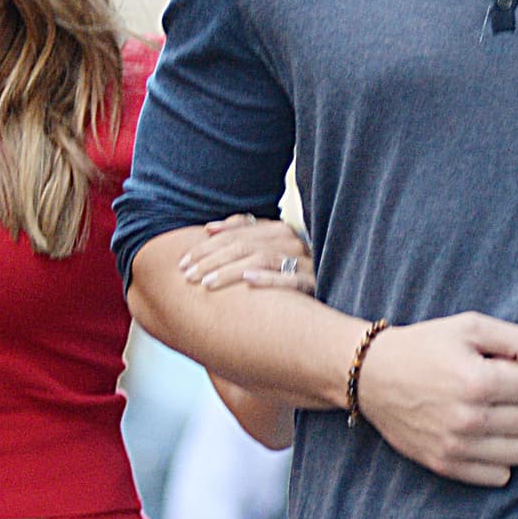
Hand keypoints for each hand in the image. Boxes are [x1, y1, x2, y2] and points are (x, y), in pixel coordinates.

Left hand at [179, 214, 314, 293]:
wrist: (333, 289)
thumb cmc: (291, 273)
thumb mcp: (268, 251)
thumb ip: (242, 236)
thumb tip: (209, 229)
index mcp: (278, 230)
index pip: (236, 233)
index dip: (207, 246)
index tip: (184, 261)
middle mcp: (290, 241)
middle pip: (244, 245)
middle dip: (212, 259)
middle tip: (188, 276)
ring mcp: (303, 261)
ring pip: (262, 259)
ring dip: (231, 271)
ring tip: (207, 283)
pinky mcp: (313, 283)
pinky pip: (291, 279)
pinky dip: (269, 278)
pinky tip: (248, 281)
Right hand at [355, 312, 517, 485]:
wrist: (371, 376)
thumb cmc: (426, 347)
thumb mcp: (470, 327)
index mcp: (478, 379)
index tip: (510, 371)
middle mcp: (469, 418)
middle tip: (501, 393)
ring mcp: (456, 446)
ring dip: (515, 434)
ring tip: (494, 416)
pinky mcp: (445, 466)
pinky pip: (499, 477)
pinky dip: (498, 459)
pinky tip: (483, 438)